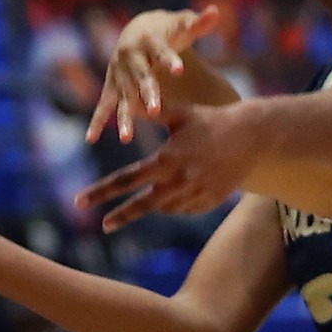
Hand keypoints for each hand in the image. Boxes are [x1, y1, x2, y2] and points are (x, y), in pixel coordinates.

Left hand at [77, 102, 259, 230]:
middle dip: (121, 216)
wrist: (251, 136)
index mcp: (167, 159)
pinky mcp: (212, 199)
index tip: (80, 201)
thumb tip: (126, 105)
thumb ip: (150, 113)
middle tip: (105, 225)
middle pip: (144, 204)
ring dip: (154, 206)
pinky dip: (177, 206)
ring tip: (146, 200)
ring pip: (166, 208)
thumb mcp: (179, 114)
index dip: (102, 191)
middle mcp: (180, 179)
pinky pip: (187, 209)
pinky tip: (172, 199)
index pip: (127, 178)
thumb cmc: (211, 120)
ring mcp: (197, 192)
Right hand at [86, 5, 220, 143]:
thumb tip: (215, 12)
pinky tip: (91, 139)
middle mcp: (130, 56)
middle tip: (155, 110)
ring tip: (127, 139)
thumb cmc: (167, 29)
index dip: (169, 59)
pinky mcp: (112, 85)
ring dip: (124, 117)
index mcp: (148, 39)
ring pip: (123, 96)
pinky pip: (104, 105)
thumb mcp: (182, 23)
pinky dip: (97, 121)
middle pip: (140, 76)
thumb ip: (198, 22)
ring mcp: (118, 72)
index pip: (160, 50)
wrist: (138, 28)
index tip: (179, 69)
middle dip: (147, 93)